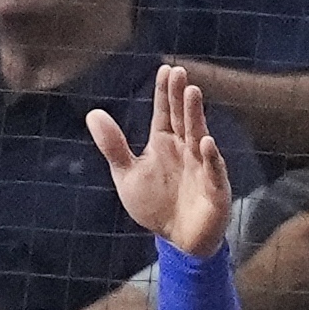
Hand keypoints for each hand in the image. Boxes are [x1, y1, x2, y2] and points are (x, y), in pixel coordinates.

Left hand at [90, 67, 230, 257]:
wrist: (177, 240)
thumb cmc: (155, 205)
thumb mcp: (127, 174)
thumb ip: (113, 146)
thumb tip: (93, 113)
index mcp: (165, 144)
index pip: (165, 113)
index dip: (164, 92)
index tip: (166, 69)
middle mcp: (186, 151)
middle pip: (184, 119)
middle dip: (181, 97)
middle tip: (180, 74)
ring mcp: (202, 168)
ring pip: (199, 137)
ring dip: (196, 116)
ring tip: (192, 94)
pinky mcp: (215, 190)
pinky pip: (213, 171)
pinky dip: (211, 158)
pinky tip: (206, 143)